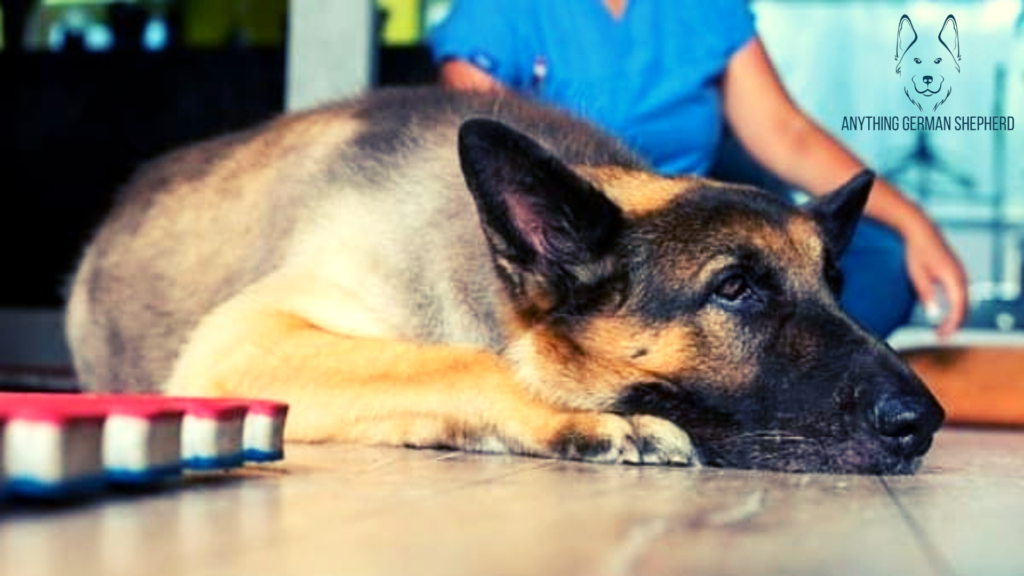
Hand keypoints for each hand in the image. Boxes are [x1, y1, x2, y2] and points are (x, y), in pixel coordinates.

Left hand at [903, 219, 967, 337]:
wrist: (922, 231)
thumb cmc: (917, 252)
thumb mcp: (917, 276)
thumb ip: (926, 295)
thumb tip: (934, 315)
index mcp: (954, 279)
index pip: (958, 309)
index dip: (951, 325)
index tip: (940, 336)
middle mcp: (962, 277)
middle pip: (964, 308)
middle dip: (954, 324)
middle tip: (939, 337)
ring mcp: (961, 274)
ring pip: (964, 302)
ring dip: (955, 317)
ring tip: (942, 329)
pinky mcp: (956, 273)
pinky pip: (960, 294)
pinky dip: (956, 307)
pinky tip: (945, 314)